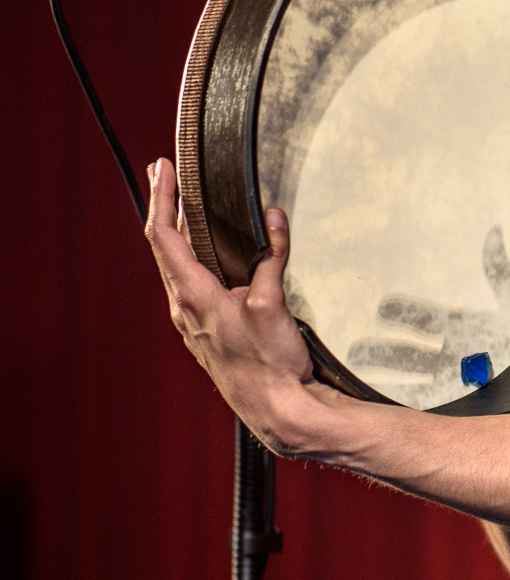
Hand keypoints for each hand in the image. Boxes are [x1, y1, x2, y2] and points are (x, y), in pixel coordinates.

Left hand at [144, 158, 331, 447]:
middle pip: (164, 248)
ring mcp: (193, 323)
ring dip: (178, 233)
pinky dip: (193, 258)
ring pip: (176, 267)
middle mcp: (184, 309)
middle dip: (166, 208)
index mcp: (192, 297)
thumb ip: (270, 258)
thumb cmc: (270, 365)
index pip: (163, 236)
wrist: (277, 411)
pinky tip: (208, 255)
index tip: (162, 168)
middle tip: (167, 175)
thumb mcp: (272, 304)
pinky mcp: (207, 333)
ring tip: (184, 206)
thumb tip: (273, 219)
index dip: (161, 198)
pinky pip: (190, 285)